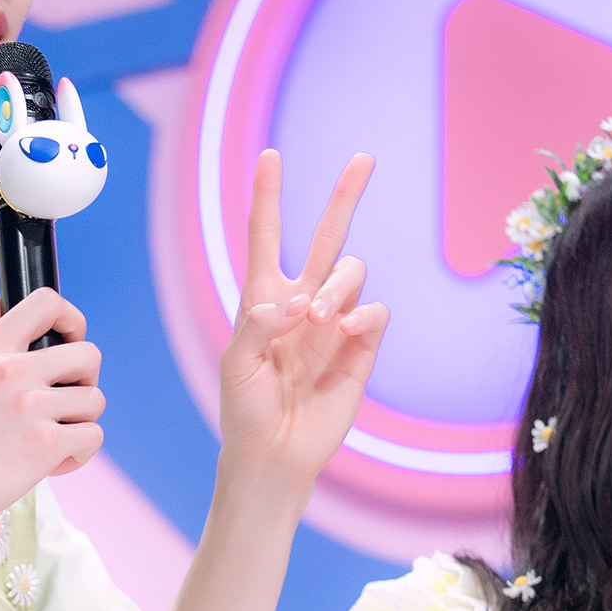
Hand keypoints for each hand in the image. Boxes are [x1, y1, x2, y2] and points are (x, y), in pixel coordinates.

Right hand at [0, 289, 102, 548]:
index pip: (48, 302)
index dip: (72, 321)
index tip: (68, 343)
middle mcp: (12, 369)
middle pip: (89, 355)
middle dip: (84, 382)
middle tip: (64, 405)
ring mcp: (30, 406)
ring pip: (94, 400)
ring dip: (80, 423)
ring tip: (50, 441)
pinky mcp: (43, 444)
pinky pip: (92, 437)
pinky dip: (78, 454)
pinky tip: (51, 463)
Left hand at [218, 151, 387, 494]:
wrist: (276, 454)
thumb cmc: (246, 410)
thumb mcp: (237, 364)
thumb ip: (260, 324)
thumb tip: (301, 300)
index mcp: (263, 299)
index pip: (266, 237)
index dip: (268, 197)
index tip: (272, 156)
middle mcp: (302, 303)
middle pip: (328, 237)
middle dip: (345, 197)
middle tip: (363, 158)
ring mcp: (335, 323)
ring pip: (350, 272)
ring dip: (336, 286)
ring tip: (319, 318)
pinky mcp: (361, 347)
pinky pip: (374, 311)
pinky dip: (361, 313)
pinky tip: (343, 330)